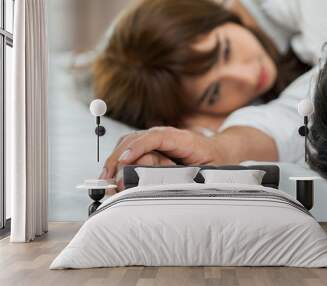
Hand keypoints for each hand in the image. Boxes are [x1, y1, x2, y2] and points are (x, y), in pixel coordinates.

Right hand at [100, 127, 227, 179]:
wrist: (217, 151)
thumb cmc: (213, 161)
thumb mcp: (207, 172)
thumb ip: (188, 176)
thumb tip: (164, 185)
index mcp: (182, 139)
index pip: (156, 137)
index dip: (139, 147)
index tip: (125, 161)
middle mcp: (165, 135)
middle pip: (136, 139)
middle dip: (120, 158)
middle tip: (110, 178)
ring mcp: (156, 138)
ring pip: (129, 143)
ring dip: (116, 160)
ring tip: (106, 179)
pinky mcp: (151, 145)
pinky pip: (131, 148)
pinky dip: (119, 159)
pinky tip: (112, 173)